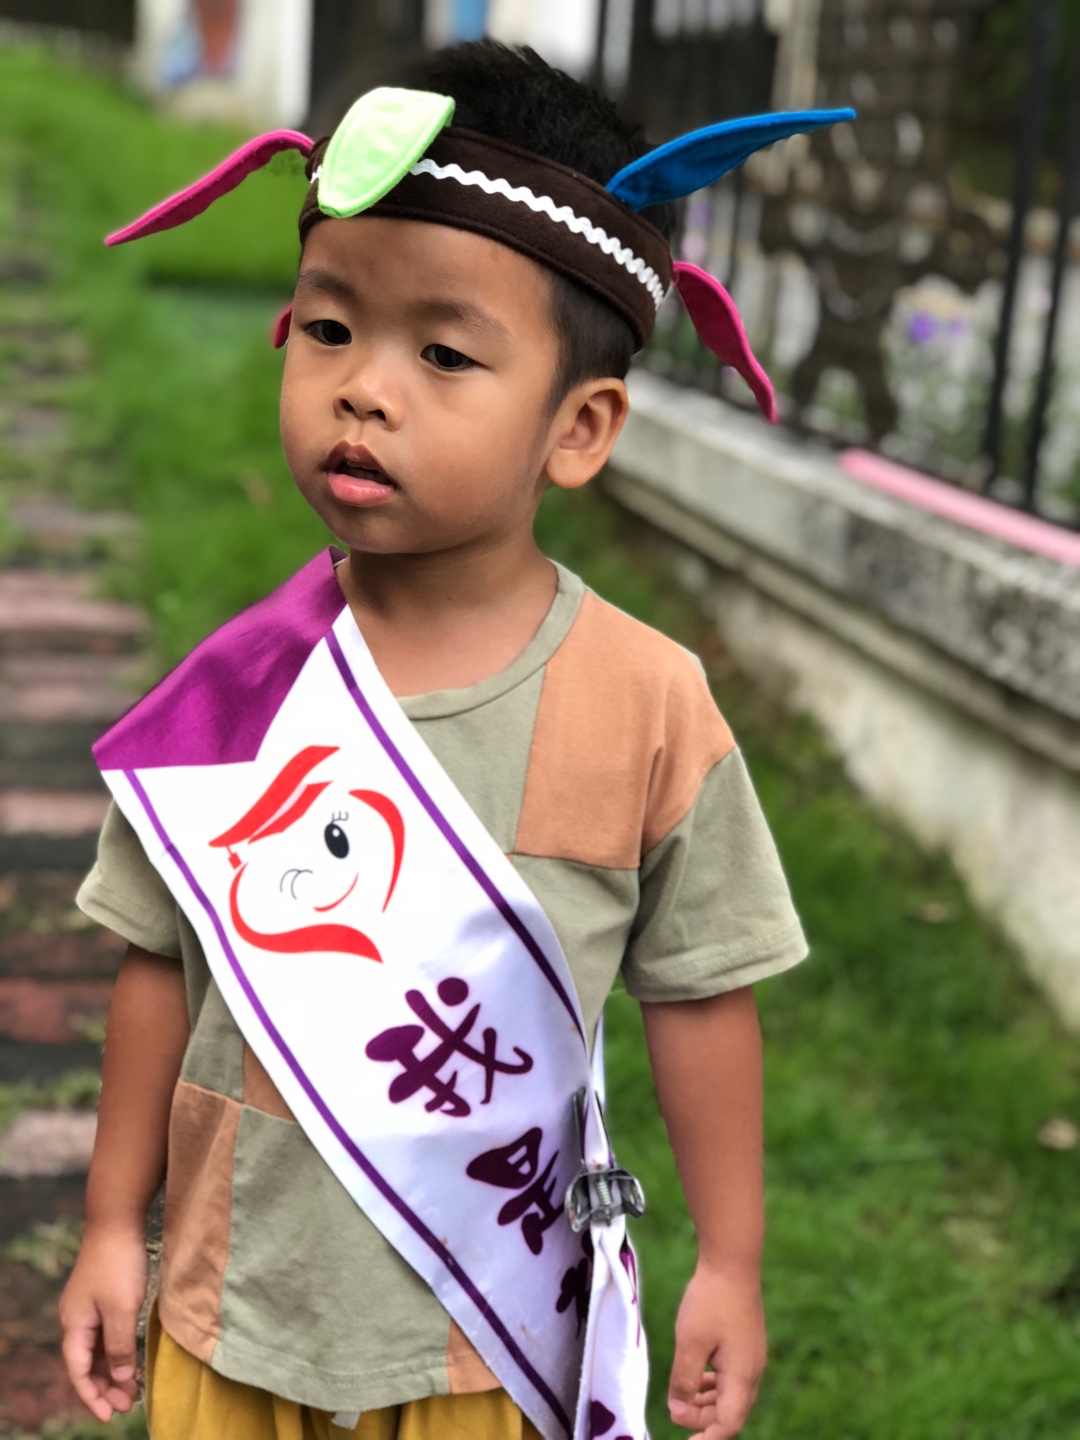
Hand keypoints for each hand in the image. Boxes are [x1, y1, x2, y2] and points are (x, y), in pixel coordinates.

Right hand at [60, 1223, 147, 1421]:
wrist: (117, 1221)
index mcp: (74, 1326)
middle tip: (127, 1406)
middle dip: (104, 1388)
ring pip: (97, 1351)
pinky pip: (105, 1334)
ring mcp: (88, 1309)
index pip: (78, 1372)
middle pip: (85, 1365)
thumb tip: (119, 1379)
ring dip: (112, 1371)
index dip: (93, 1396)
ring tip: (132, 1390)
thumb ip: (119, 1346)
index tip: (110, 1415)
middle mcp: (76, 1320)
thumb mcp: (122, 1309)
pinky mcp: (101, 1298)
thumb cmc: (118, 1264)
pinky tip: (131, 1360)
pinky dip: (116, 1351)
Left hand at [667, 1261, 765, 1437]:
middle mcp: (752, 1372)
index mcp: (741, 1377)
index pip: (727, 1424)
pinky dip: (713, 1385)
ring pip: (730, 1395)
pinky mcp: (746, 1344)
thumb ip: (684, 1382)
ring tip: (682, 1400)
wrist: (732, 1261)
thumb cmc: (711, 1300)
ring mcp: (751, 1357)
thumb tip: (678, 1412)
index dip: (706, 1437)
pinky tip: (696, 1378)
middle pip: (730, 1413)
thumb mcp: (690, 1343)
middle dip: (703, 1420)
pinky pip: (731, 1377)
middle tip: (676, 1414)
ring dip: (707, 1403)